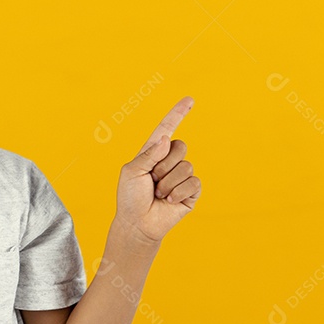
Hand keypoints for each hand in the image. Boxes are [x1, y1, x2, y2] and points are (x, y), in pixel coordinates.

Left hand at [114, 96, 200, 244]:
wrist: (137, 223)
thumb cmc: (130, 198)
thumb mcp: (132, 171)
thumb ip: (149, 154)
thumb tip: (167, 139)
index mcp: (154, 152)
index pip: (167, 128)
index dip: (178, 114)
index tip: (189, 100)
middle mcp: (169, 161)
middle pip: (180, 146)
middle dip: (164, 165)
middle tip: (152, 181)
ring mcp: (181, 176)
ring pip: (186, 167)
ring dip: (168, 183)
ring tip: (158, 194)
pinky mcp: (191, 191)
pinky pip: (193, 182)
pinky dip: (178, 192)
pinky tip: (169, 201)